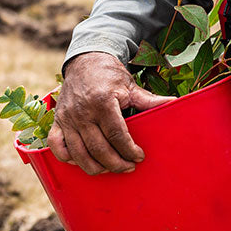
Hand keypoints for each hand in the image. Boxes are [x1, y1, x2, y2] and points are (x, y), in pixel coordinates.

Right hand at [48, 51, 174, 174]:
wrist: (86, 61)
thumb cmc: (110, 75)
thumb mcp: (130, 86)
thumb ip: (149, 100)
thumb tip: (174, 103)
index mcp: (103, 102)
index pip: (117, 135)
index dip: (129, 150)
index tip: (140, 157)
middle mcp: (83, 113)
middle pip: (99, 149)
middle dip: (116, 163)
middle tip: (129, 167)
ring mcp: (67, 118)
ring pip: (79, 154)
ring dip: (95, 167)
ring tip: (110, 169)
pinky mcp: (57, 121)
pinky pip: (57, 147)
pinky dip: (68, 159)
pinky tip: (83, 161)